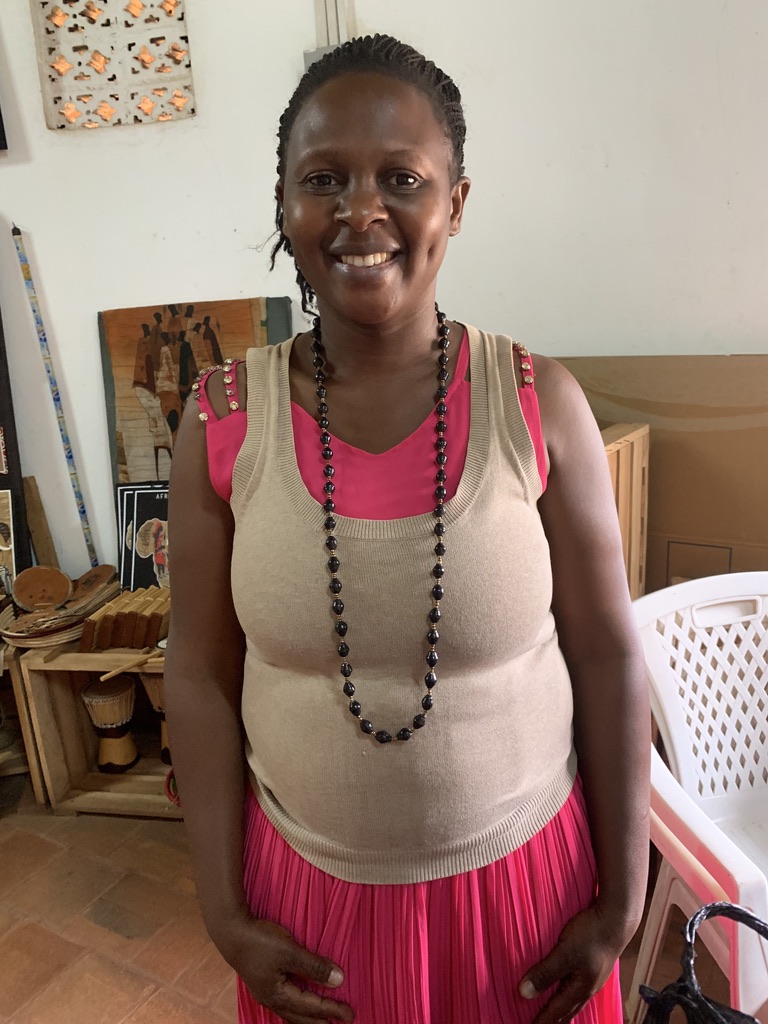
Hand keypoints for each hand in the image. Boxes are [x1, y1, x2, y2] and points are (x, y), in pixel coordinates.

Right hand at [221, 917, 354, 1023]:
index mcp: (278, 995)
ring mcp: (265, 992)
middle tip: (341, 1023)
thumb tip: (339, 980)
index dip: (332, 1009)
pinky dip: (298, 1007)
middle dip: (321, 1022)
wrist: (231, 931)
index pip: (311, 1006)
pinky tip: (301, 1003)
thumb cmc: (260, 941)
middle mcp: (271, 999)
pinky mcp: (263, 982)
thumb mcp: (290, 951)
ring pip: (291, 1013)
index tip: (350, 1014)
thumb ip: (314, 966)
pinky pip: (285, 1003)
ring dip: (309, 1017)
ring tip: (323, 1020)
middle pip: (300, 1018)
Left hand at [519, 904, 629, 1023]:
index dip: (542, 1020)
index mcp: (580, 988)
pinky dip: (569, 994)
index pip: (556, 1012)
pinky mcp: (595, 966)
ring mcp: (593, 977)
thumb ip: (544, 972)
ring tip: (554, 1014)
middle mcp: (588, 987)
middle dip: (554, 1020)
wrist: (617, 918)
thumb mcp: (564, 953)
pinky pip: (579, 987)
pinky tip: (567, 988)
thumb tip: (523, 993)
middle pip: (568, 1011)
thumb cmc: (591, 934)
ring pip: (574, 1000)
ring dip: (562, 1009)